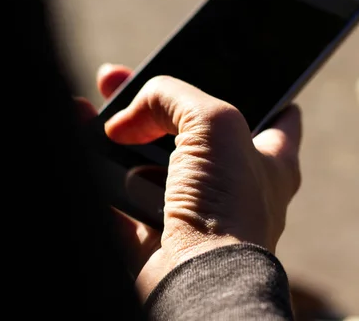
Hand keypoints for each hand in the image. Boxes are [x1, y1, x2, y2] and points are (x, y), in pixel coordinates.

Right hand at [79, 65, 302, 299]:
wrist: (197, 280)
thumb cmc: (228, 204)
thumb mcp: (214, 123)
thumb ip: (174, 98)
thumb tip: (129, 119)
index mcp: (272, 162)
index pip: (280, 119)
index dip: (264, 94)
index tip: (242, 76)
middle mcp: (239, 191)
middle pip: (199, 136)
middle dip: (160, 107)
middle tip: (126, 81)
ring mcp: (199, 218)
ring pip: (156, 169)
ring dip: (123, 140)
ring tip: (93, 110)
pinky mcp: (160, 242)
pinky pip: (122, 206)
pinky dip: (98, 178)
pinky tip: (78, 147)